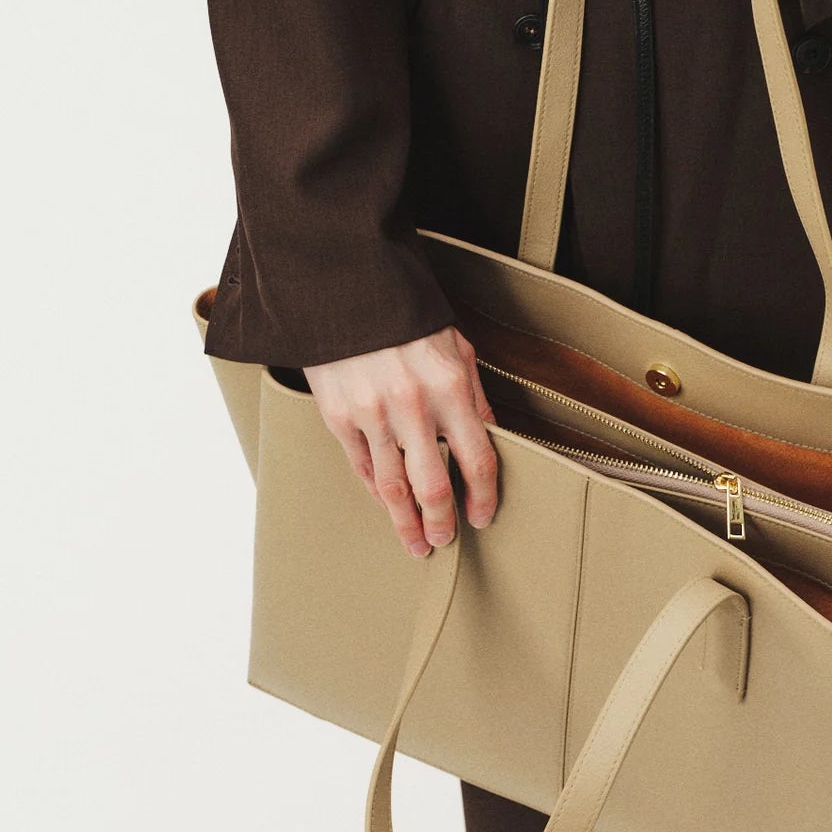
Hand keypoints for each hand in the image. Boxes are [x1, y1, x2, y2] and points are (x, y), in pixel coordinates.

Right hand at [303, 327, 497, 556]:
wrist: (345, 288)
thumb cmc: (407, 318)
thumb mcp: (457, 349)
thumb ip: (475, 398)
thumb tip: (491, 440)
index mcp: (450, 388)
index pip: (478, 460)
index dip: (483, 498)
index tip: (482, 517)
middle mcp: (412, 406)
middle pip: (433, 486)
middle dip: (442, 523)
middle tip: (445, 541)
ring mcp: (372, 414)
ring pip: (392, 488)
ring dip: (406, 523)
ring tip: (416, 543)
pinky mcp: (339, 416)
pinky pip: (362, 467)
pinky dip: (377, 492)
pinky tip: (387, 506)